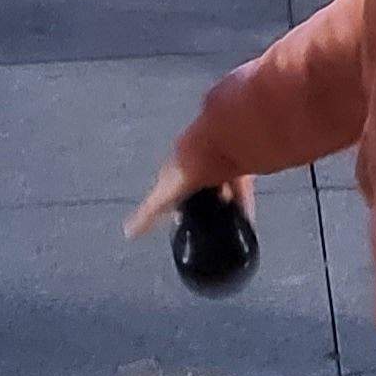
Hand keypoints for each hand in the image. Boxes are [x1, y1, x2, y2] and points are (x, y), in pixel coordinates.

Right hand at [124, 157, 253, 239]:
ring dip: (224, 206)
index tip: (180, 222)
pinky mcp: (240, 166)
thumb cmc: (190, 165)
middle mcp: (198, 162)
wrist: (222, 143)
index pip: (171, 189)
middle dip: (203, 206)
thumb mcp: (165, 195)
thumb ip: (149, 214)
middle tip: (207, 228)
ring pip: (221, 190)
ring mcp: (220, 164)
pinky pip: (242, 189)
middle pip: (199, 190)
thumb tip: (129, 232)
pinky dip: (243, 204)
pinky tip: (246, 221)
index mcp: (176, 167)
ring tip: (228, 228)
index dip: (173, 206)